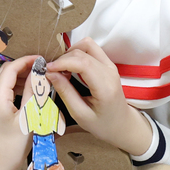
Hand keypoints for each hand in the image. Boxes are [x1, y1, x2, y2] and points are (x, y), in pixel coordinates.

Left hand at [0, 56, 36, 169]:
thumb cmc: (12, 147)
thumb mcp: (28, 118)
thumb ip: (34, 93)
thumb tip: (40, 73)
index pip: (11, 68)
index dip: (27, 61)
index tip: (42, 59)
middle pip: (5, 71)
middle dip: (24, 67)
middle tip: (42, 68)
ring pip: (3, 80)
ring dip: (20, 77)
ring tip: (38, 80)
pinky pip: (2, 91)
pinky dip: (15, 87)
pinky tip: (28, 92)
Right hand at [47, 39, 152, 157]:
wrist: (122, 124)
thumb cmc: (102, 124)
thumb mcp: (80, 114)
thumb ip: (65, 92)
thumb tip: (50, 73)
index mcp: (105, 87)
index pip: (83, 63)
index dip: (62, 62)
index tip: (47, 69)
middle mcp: (110, 71)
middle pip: (83, 52)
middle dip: (63, 59)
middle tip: (52, 73)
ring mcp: (110, 65)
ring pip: (87, 45)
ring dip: (70, 52)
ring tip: (62, 69)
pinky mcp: (108, 64)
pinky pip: (91, 49)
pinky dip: (77, 53)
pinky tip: (70, 67)